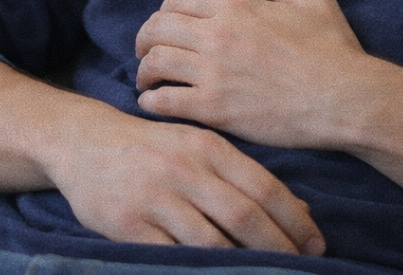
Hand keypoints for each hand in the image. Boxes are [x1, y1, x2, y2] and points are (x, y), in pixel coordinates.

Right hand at [42, 103, 324, 254]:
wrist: (85, 142)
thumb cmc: (153, 147)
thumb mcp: (198, 146)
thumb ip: (241, 175)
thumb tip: (297, 209)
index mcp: (207, 146)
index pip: (264, 187)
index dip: (295, 221)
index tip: (317, 245)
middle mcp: (185, 169)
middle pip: (245, 218)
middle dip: (281, 249)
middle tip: (304, 268)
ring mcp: (157, 199)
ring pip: (213, 244)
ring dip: (245, 266)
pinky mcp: (130, 227)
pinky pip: (175, 258)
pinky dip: (202, 271)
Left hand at [135, 0, 402, 234]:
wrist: (346, 97)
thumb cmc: (334, 50)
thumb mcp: (312, 1)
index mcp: (236, 5)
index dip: (166, 10)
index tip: (166, 23)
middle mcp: (218, 34)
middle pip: (158, 27)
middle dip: (145, 38)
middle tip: (145, 50)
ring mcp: (214, 72)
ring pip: (155, 62)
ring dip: (143, 70)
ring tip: (145, 80)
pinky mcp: (216, 108)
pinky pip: (166, 101)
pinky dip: (151, 102)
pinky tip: (152, 104)